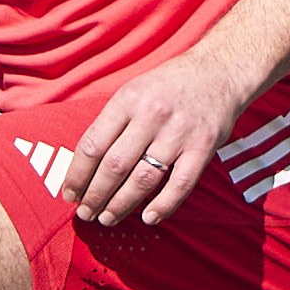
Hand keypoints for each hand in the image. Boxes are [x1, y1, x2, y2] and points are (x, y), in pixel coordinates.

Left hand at [52, 56, 252, 232]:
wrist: (220, 70)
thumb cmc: (169, 85)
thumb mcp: (134, 90)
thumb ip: (112, 123)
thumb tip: (84, 165)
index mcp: (128, 100)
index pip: (92, 145)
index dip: (77, 175)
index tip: (69, 193)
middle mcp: (152, 115)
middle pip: (114, 166)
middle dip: (95, 195)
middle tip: (85, 212)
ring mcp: (179, 132)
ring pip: (143, 179)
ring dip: (121, 204)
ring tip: (107, 218)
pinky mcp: (203, 147)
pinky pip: (180, 184)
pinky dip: (163, 205)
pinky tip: (148, 217)